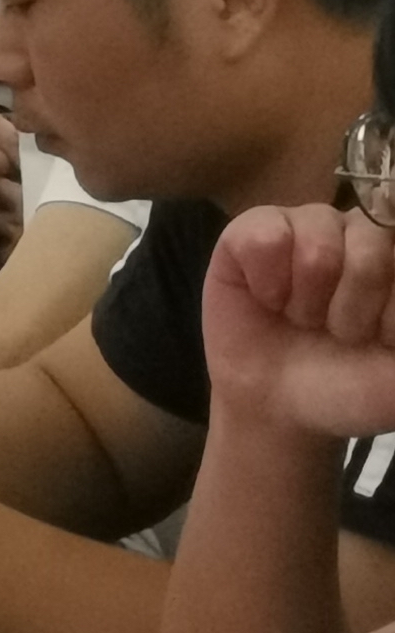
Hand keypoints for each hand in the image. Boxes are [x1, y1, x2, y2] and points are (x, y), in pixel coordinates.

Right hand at [205, 203, 394, 436]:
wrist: (279, 407)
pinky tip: (268, 299)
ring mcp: (308, 225)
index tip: (385, 337)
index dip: (391, 302)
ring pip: (317, 237)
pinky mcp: (252, 231)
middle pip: (373, 241)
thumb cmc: (353, 387)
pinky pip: (263, 236)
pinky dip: (266, 280)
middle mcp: (364, 233)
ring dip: (307, 298)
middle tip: (341, 332)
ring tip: (302, 318)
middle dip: (354, 305)